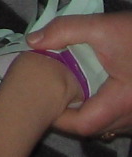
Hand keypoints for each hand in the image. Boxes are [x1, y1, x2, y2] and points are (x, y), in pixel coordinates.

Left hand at [28, 12, 131, 137]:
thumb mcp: (101, 27)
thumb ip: (64, 31)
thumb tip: (33, 41)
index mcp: (123, 100)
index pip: (83, 124)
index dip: (59, 117)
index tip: (44, 100)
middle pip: (94, 129)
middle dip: (69, 116)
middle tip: (51, 96)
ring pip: (108, 127)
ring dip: (87, 114)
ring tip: (69, 94)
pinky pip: (119, 120)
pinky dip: (102, 111)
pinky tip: (91, 92)